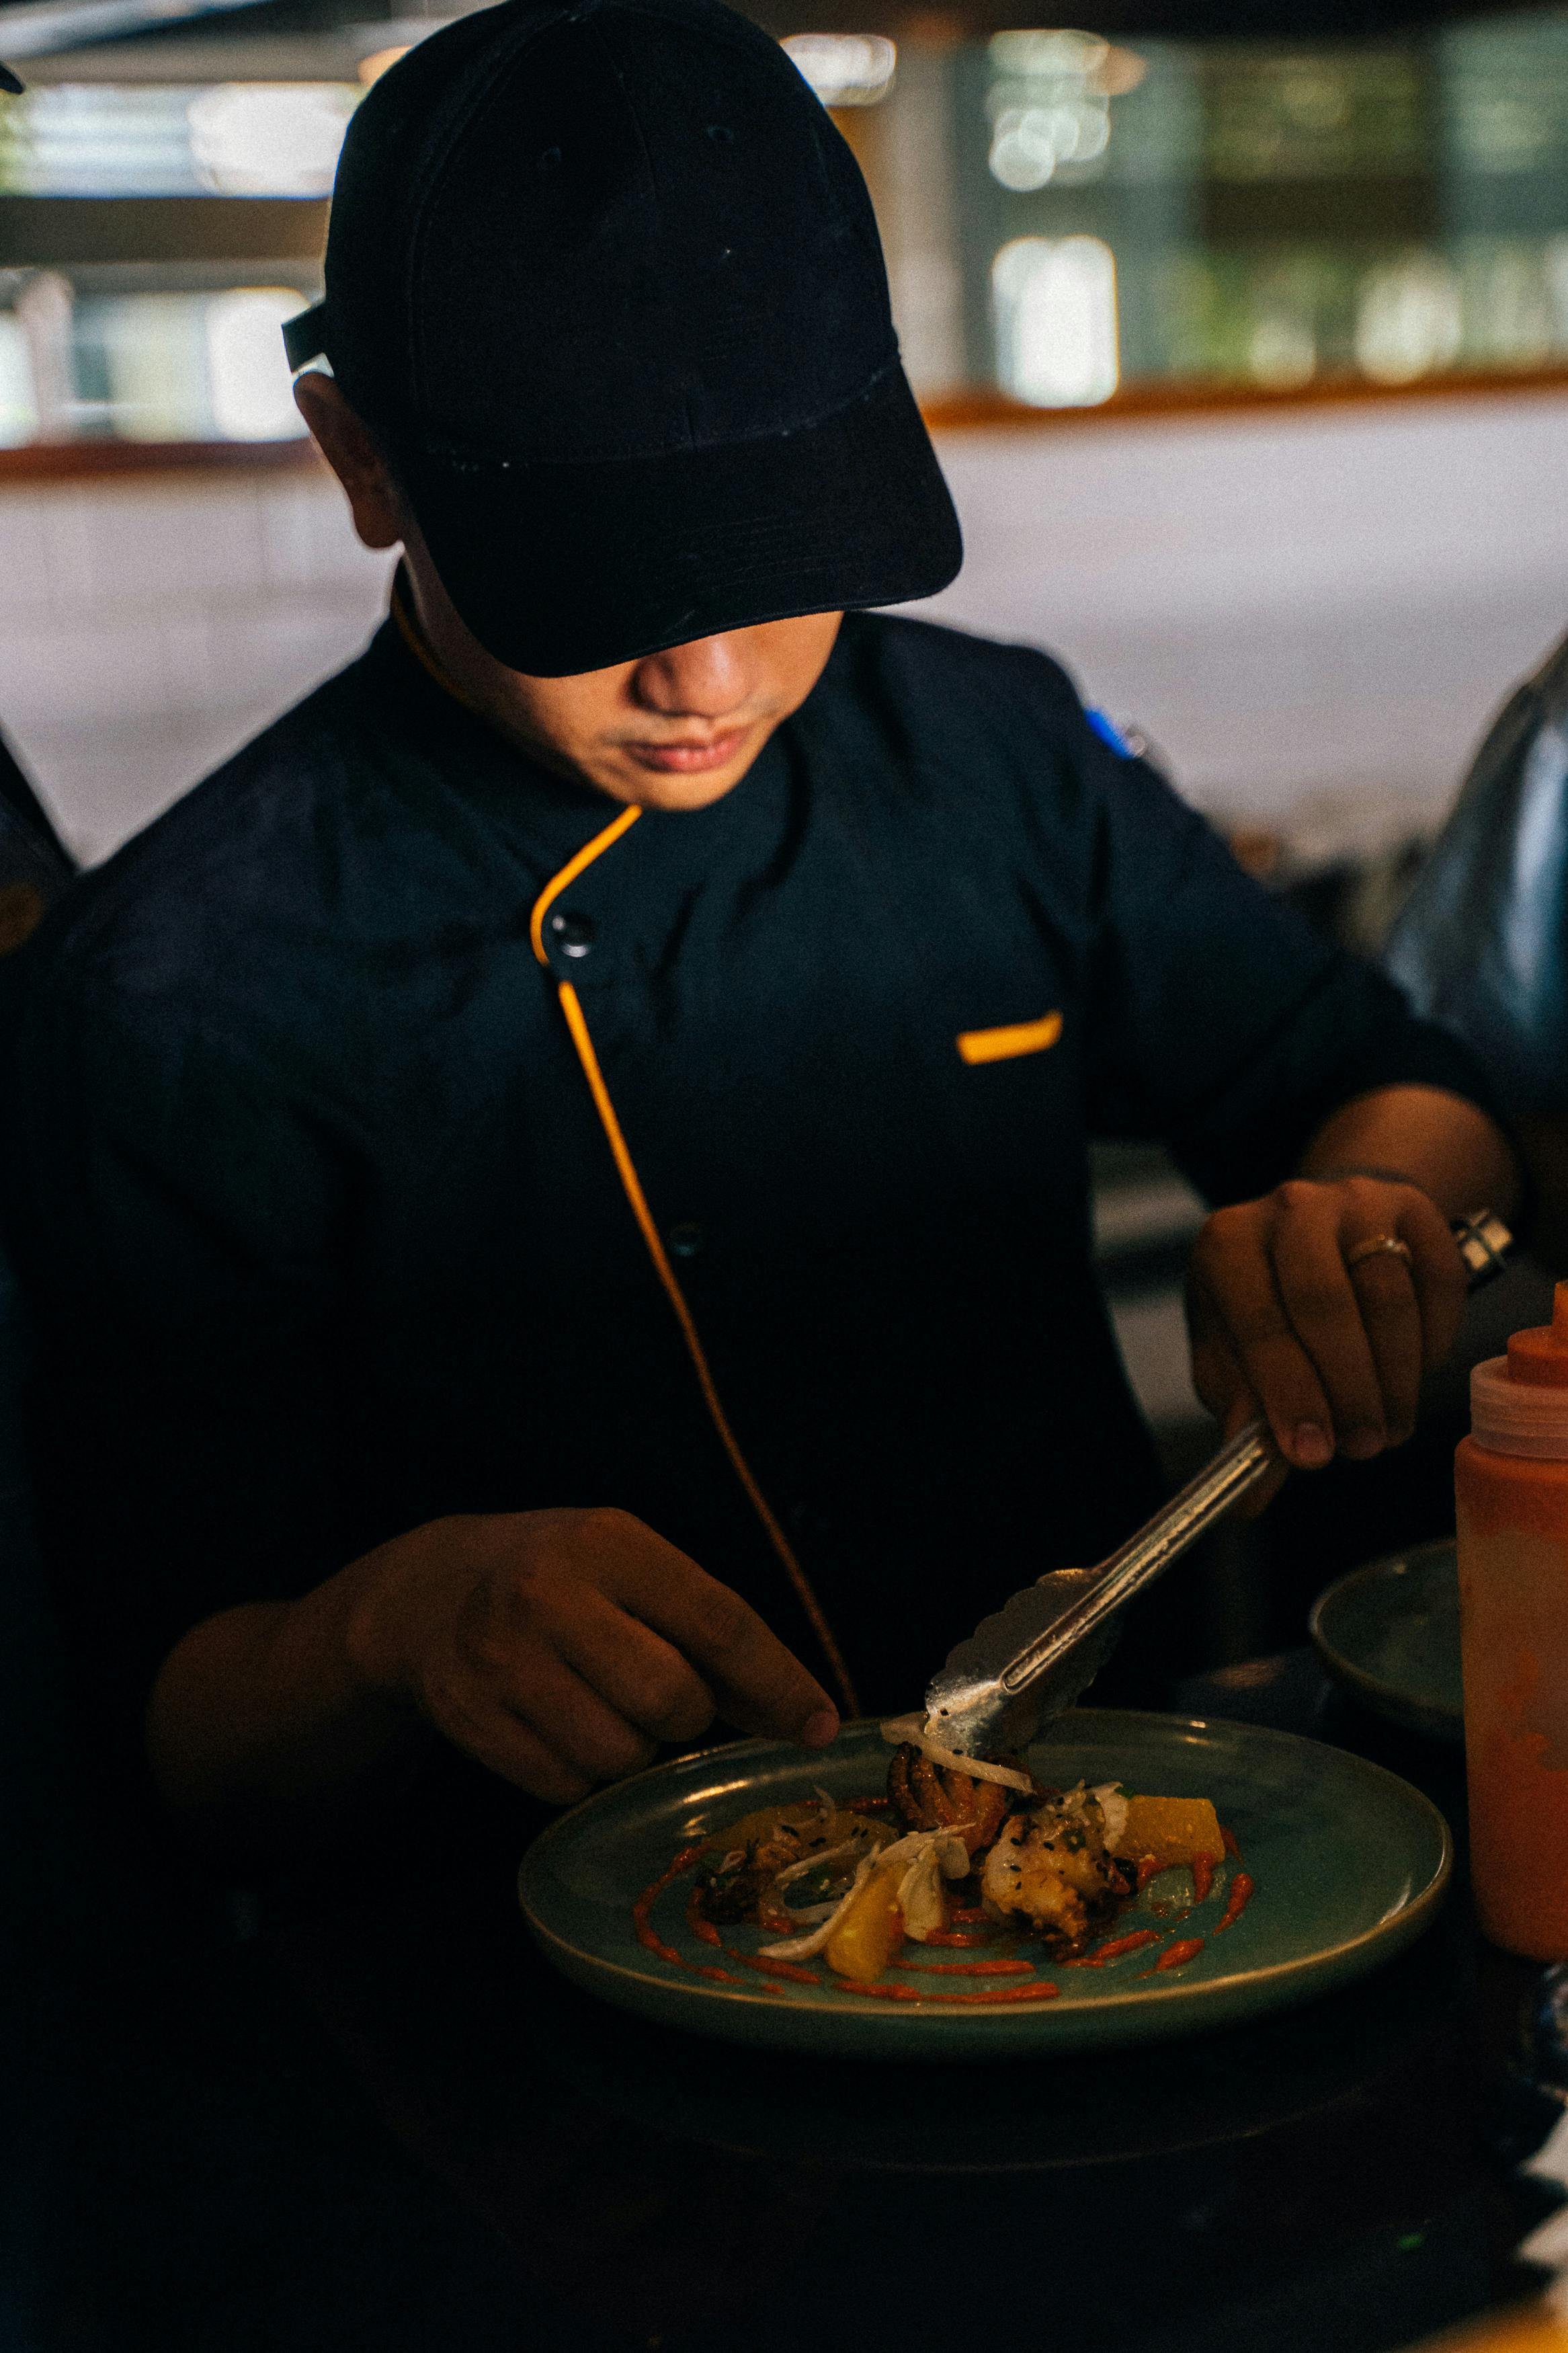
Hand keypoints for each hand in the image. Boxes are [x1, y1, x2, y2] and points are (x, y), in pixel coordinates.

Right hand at [344, 1507, 839, 1805]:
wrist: (428, 1595)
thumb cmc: (560, 1578)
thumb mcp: (630, 1567)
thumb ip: (708, 1627)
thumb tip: (802, 1715)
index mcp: (608, 1544)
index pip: (719, 1623)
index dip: (779, 1683)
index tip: (821, 1726)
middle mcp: (550, 1595)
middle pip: (673, 1700)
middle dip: (687, 1715)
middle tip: (663, 1697)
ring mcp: (503, 1661)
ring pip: (621, 1754)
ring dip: (633, 1747)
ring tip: (601, 1705)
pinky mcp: (471, 1721)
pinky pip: (567, 1785)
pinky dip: (581, 1772)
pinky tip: (559, 1725)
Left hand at [1185, 1175, 1466, 1480]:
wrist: (1319, 1232)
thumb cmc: (1268, 1306)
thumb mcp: (1235, 1356)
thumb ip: (1244, 1415)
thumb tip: (1247, 1499)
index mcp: (1227, 1243)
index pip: (1259, 1321)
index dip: (1288, 1394)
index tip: (1312, 1455)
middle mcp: (1288, 1208)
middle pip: (1326, 1304)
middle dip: (1347, 1391)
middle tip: (1359, 1448)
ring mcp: (1355, 1199)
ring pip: (1388, 1296)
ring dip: (1392, 1378)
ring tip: (1386, 1428)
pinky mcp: (1414, 1206)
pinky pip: (1438, 1282)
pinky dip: (1432, 1340)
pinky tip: (1413, 1375)